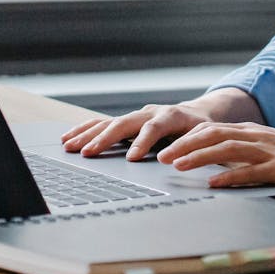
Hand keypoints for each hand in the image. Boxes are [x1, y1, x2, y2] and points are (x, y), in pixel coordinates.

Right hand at [61, 88, 263, 160]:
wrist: (198, 114)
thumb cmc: (203, 130)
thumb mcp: (206, 138)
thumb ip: (195, 147)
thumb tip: (183, 161)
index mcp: (171, 116)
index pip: (154, 127)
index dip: (143, 141)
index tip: (133, 158)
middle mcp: (150, 112)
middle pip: (124, 123)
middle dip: (104, 138)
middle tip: (88, 153)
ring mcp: (136, 115)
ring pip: (108, 122)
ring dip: (88, 134)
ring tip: (70, 146)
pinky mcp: (127, 121)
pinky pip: (102, 123)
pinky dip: (85, 130)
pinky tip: (68, 138)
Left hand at [157, 122, 274, 195]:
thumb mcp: (267, 150)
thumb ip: (241, 154)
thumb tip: (211, 165)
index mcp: (252, 132)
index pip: (211, 128)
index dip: (186, 137)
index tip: (165, 147)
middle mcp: (257, 137)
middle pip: (213, 135)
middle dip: (184, 145)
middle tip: (160, 157)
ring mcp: (270, 151)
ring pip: (228, 149)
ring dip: (200, 157)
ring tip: (178, 166)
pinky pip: (253, 171)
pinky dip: (231, 176)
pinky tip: (215, 184)